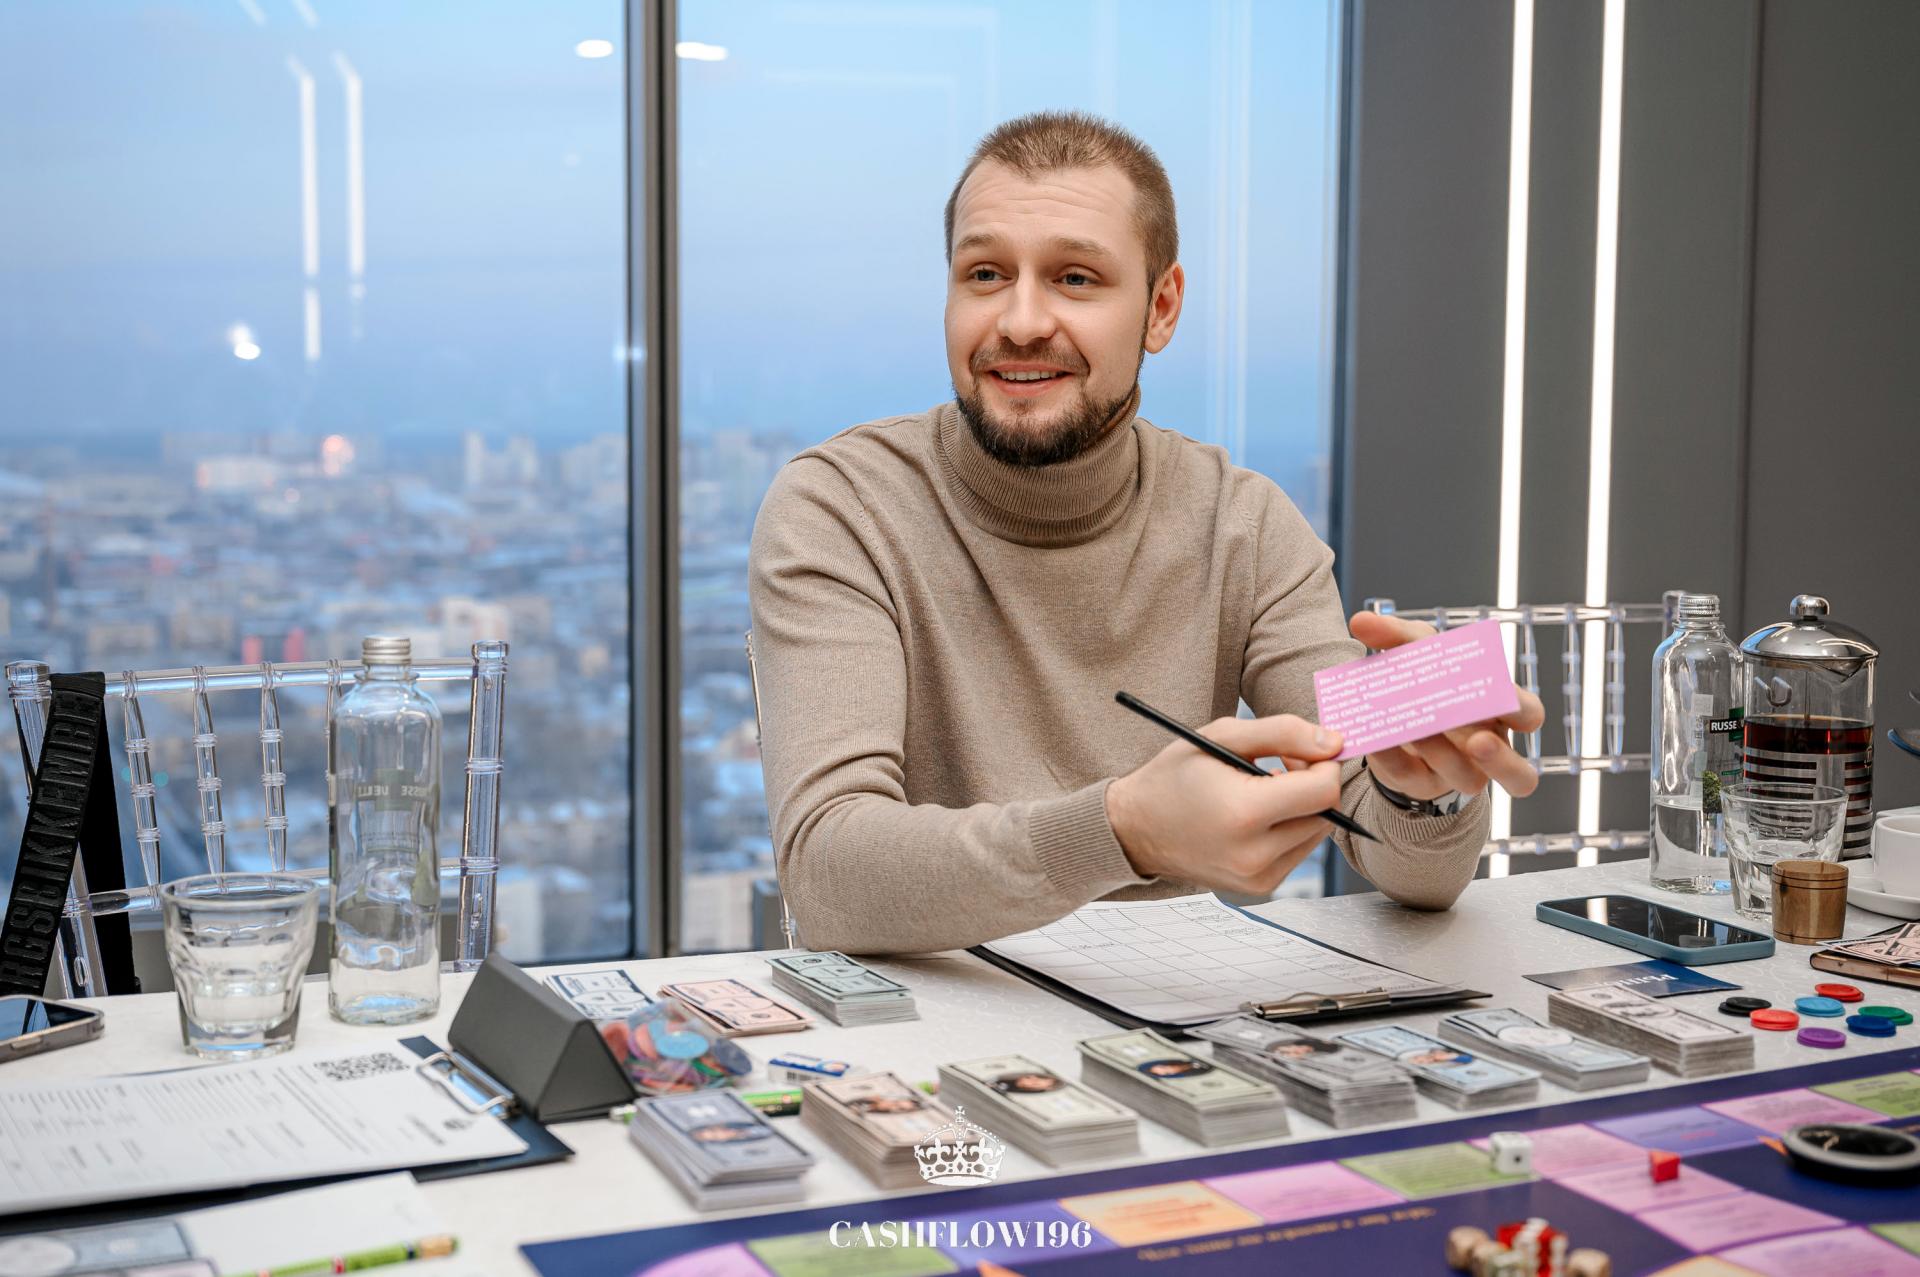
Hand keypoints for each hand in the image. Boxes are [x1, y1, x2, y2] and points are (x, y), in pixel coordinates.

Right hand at [1106, 714, 1343, 894]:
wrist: (1135, 829)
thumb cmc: (1174, 777)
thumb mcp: (1222, 736)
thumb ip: (1283, 733)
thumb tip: (1334, 742)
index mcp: (1244, 812)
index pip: (1323, 790)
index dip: (1323, 763)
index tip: (1303, 750)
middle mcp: (1255, 854)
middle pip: (1325, 813)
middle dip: (1313, 783)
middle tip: (1281, 764)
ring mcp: (1258, 877)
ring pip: (1316, 833)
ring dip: (1303, 807)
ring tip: (1265, 789)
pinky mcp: (1260, 886)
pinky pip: (1298, 852)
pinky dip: (1289, 829)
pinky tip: (1258, 816)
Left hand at [1348, 611, 1546, 802]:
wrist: (1387, 721)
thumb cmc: (1422, 682)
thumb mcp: (1415, 652)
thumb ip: (1395, 635)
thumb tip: (1362, 621)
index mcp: (1499, 713)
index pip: (1529, 715)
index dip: (1523, 712)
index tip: (1506, 700)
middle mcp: (1487, 750)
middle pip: (1518, 772)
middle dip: (1500, 757)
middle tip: (1478, 740)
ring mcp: (1457, 773)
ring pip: (1470, 783)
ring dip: (1445, 757)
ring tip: (1420, 732)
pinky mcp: (1420, 784)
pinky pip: (1411, 778)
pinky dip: (1393, 759)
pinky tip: (1376, 741)